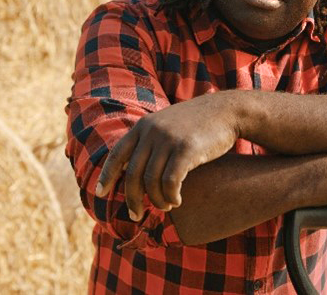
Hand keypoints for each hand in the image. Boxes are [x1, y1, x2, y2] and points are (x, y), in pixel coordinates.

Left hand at [95, 91, 239, 220]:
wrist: (226, 110)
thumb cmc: (198, 123)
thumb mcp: (167, 124)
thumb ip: (150, 141)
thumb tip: (131, 168)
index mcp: (144, 126)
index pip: (117, 153)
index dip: (107, 175)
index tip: (100, 193)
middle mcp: (152, 131)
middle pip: (133, 173)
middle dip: (132, 198)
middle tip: (136, 215)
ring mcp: (168, 139)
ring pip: (151, 181)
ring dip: (157, 200)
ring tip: (166, 206)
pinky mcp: (186, 149)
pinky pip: (170, 182)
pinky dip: (171, 196)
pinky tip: (177, 200)